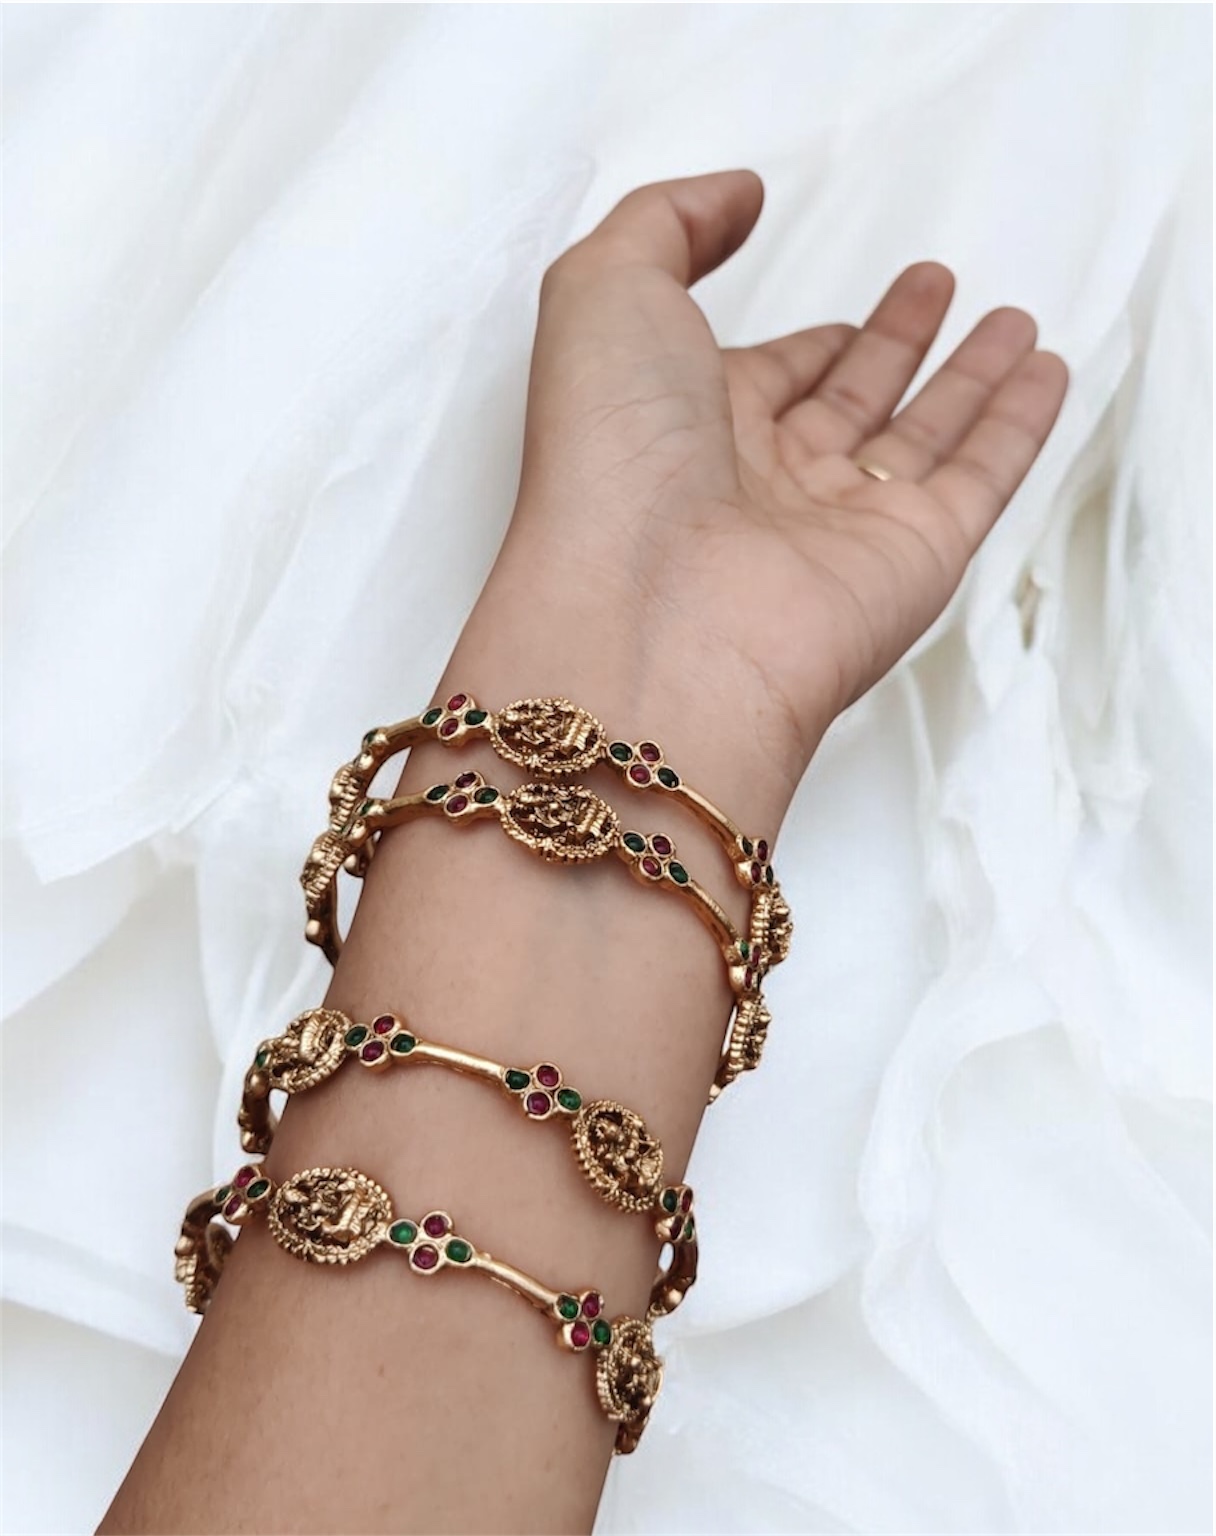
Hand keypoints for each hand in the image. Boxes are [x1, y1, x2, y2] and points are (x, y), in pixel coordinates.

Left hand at [488, 169, 1066, 797]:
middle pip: (844, 406)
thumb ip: (667, 223)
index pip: (764, 379)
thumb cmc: (611, 451)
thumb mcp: (603, 293)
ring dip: (966, 379)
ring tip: (1010, 322)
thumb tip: (744, 196)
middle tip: (934, 288)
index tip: (842, 313)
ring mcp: (841, 528)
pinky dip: (1018, 426)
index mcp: (687, 429)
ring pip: (920, 439)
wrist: (653, 617)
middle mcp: (763, 484)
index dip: (805, 344)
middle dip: (890, 346)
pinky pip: (980, 478)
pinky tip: (1043, 372)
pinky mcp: (915, 559)